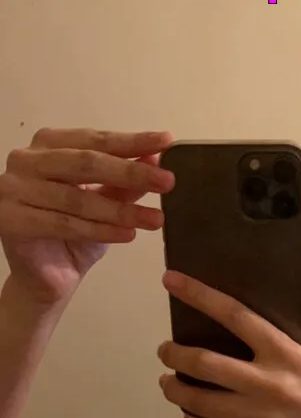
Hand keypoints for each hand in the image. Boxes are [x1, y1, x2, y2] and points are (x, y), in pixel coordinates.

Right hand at [0, 127, 174, 303]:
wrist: (46, 278)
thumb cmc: (73, 235)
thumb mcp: (105, 203)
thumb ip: (124, 181)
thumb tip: (156, 156)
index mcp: (48, 145)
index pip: (94, 139)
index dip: (132, 141)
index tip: (166, 141)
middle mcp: (26, 160)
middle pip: (86, 163)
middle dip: (131, 172)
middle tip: (167, 182)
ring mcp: (12, 189)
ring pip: (78, 198)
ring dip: (121, 209)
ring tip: (156, 219)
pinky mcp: (10, 220)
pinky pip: (64, 224)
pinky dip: (100, 230)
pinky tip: (128, 235)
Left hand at [157, 271, 300, 417]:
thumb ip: (292, 340)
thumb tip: (268, 323)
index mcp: (284, 353)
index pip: (235, 315)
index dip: (199, 295)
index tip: (172, 280)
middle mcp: (266, 382)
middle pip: (204, 362)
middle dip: (174, 353)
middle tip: (165, 350)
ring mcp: (257, 415)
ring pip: (198, 401)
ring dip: (175, 389)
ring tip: (168, 383)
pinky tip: (192, 413)